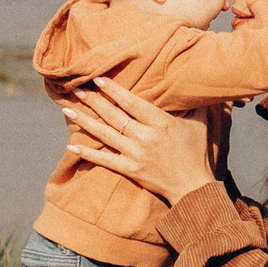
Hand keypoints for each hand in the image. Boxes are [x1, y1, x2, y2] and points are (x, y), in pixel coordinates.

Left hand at [63, 76, 216, 205]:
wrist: (193, 187)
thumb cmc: (196, 152)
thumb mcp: (200, 124)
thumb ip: (195, 103)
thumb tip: (195, 82)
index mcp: (161, 123)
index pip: (132, 103)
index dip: (114, 90)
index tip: (98, 79)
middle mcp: (145, 138)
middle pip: (114, 116)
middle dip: (93, 101)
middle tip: (76, 89)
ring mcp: (136, 155)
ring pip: (105, 135)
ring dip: (84, 122)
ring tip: (67, 110)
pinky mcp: (130, 170)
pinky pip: (105, 160)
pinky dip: (87, 154)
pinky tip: (70, 147)